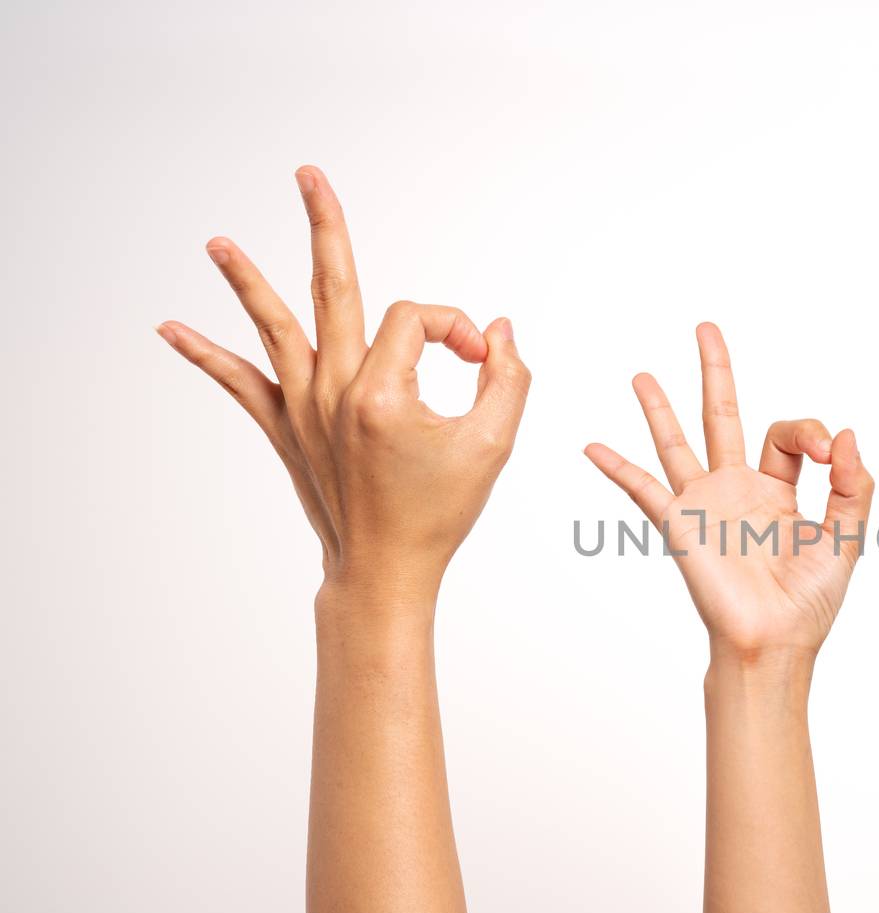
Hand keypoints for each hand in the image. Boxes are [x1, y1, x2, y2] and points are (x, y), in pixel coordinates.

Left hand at [157, 166, 530, 601]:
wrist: (385, 571)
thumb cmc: (439, 514)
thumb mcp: (494, 446)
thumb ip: (508, 379)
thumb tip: (499, 330)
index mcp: (384, 394)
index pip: (417, 318)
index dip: (455, 327)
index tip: (481, 359)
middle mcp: (336, 393)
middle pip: (333, 288)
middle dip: (325, 227)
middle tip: (309, 175)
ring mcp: (304, 410)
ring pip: (274, 328)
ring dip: (245, 281)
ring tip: (216, 242)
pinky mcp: (287, 430)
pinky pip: (241, 384)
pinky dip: (206, 356)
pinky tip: (169, 331)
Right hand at [585, 323, 873, 657]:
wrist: (774, 643)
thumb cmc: (810, 602)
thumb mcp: (848, 537)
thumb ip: (853, 485)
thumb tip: (848, 433)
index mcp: (780, 493)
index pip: (788, 436)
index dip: (812, 431)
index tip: (831, 453)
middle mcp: (738, 492)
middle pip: (724, 417)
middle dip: (716, 372)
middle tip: (705, 328)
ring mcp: (705, 506)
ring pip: (678, 443)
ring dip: (659, 408)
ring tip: (643, 374)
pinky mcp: (680, 525)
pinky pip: (642, 489)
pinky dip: (618, 467)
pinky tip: (593, 446)